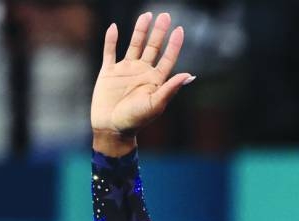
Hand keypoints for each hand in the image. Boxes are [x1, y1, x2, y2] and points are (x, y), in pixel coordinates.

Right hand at [90, 12, 191, 154]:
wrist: (112, 128)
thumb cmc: (136, 120)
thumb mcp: (156, 104)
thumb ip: (170, 88)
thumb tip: (189, 75)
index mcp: (155, 81)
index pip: (167, 58)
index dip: (174, 44)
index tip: (180, 29)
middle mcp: (142, 73)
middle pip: (152, 47)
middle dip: (159, 32)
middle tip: (165, 15)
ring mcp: (125, 71)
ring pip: (134, 45)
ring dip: (139, 31)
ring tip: (146, 16)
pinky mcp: (108, 72)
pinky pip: (109, 52)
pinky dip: (111, 40)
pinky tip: (114, 28)